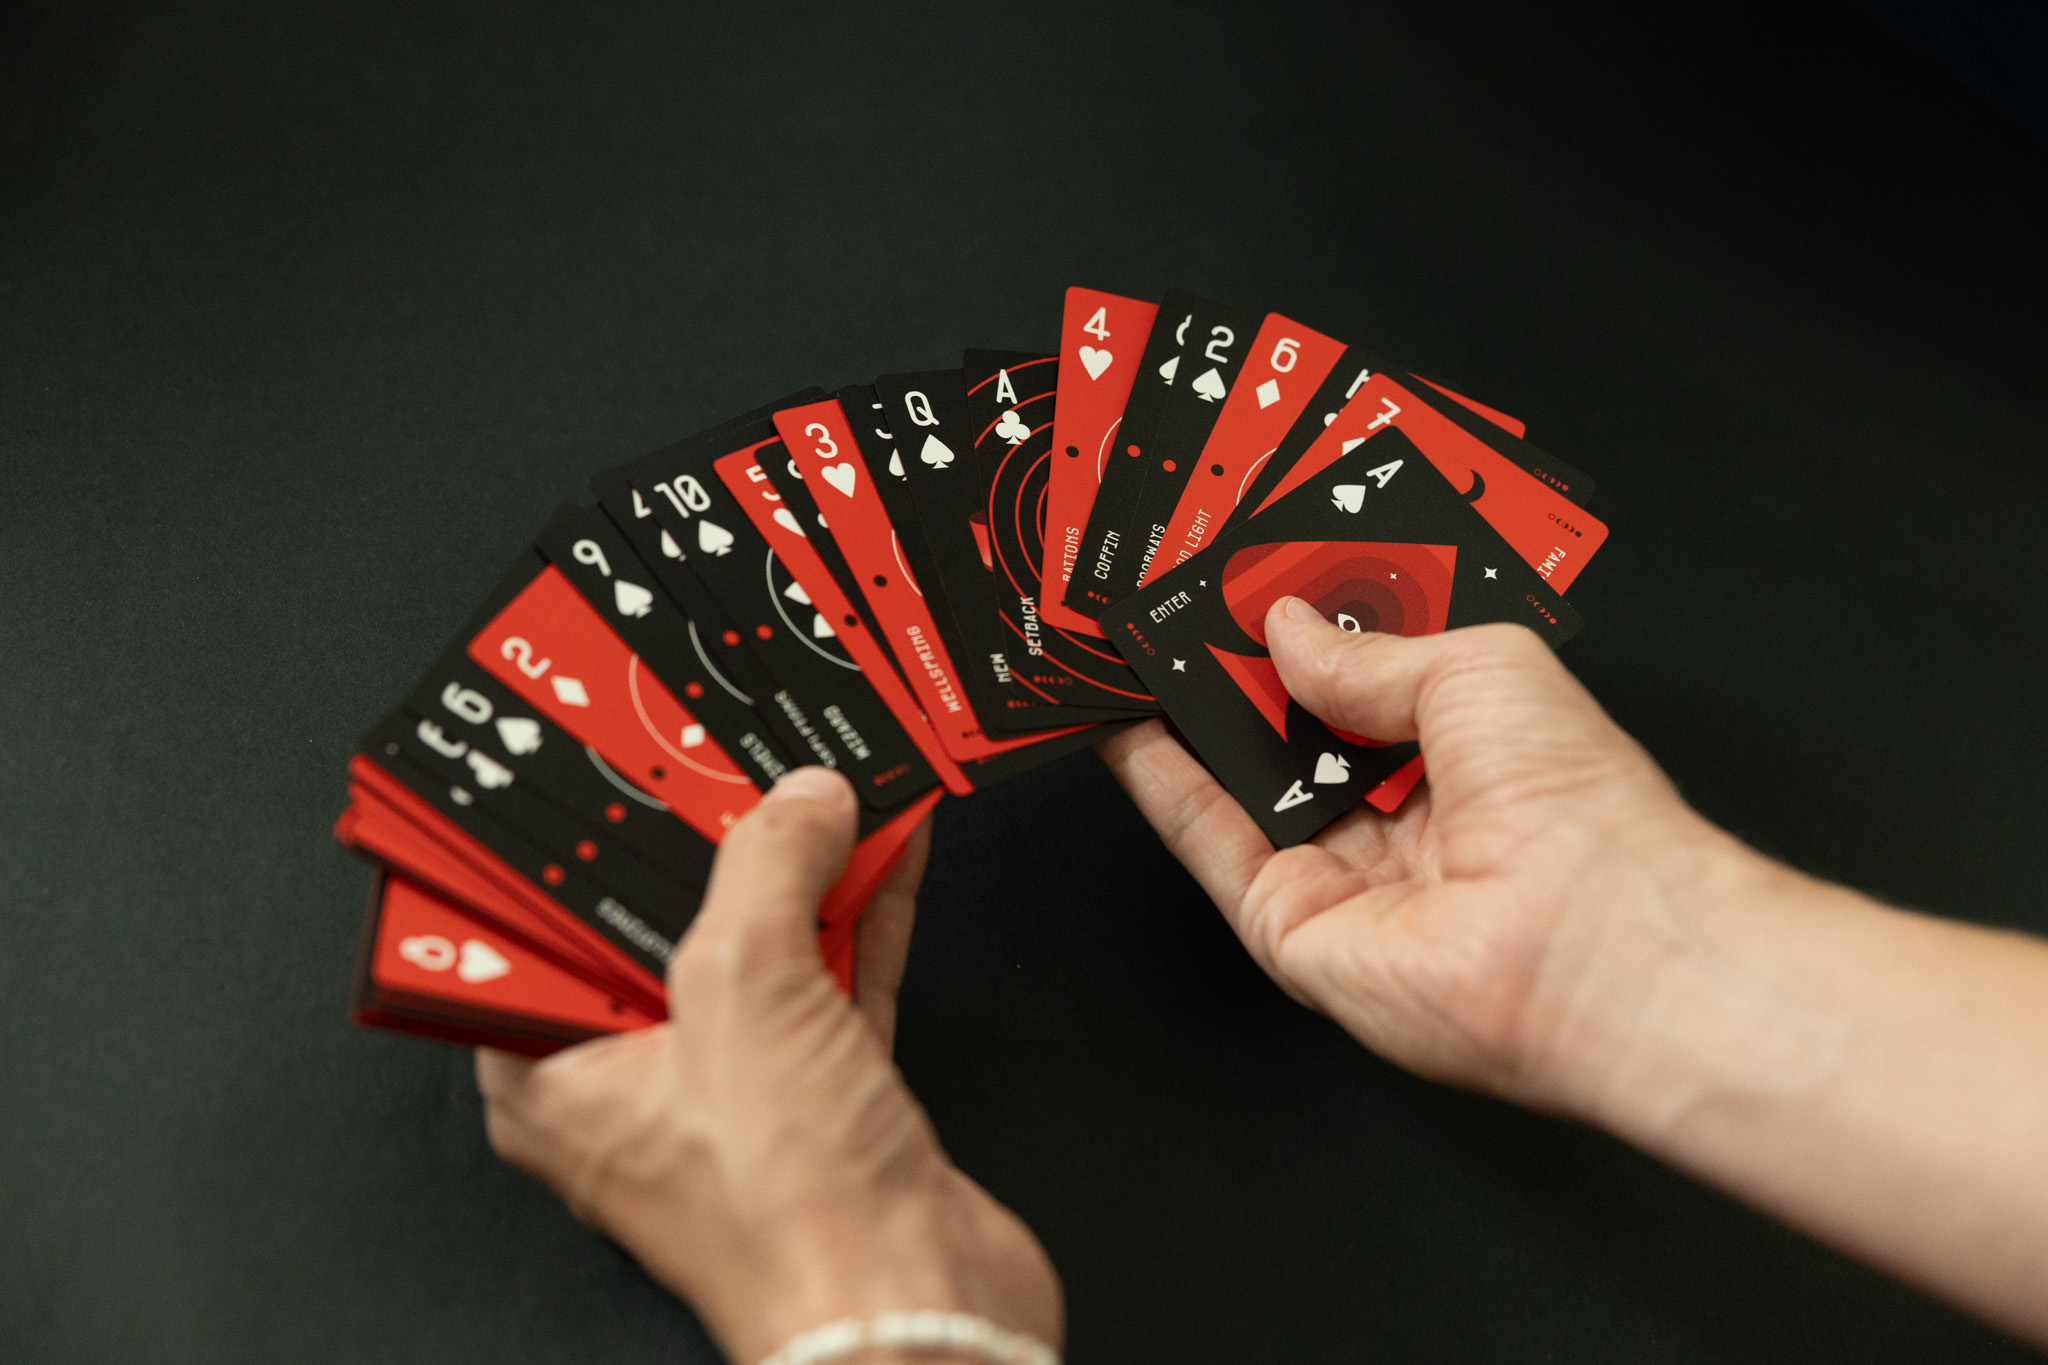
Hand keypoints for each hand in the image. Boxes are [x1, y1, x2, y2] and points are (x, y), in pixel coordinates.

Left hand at [475, 769, 1061, 1364]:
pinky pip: (839, 971)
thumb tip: (796, 801)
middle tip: (720, 754)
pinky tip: (886, 839)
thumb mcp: (745, 986)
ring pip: (763, 943)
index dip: (569, 846)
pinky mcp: (830, 1091)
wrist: (918, 1306)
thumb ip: (765, 867)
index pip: (537, 932)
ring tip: (819, 775)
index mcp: (560, 1075)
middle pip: (662, 925)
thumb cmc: (789, 1216)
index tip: (595, 767)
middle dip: (705, 838)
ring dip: (802, 861)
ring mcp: (742, 1088)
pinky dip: (863, 907)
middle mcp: (642, 1084)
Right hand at [1099, 597, 1746, 1110]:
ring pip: (1246, 781)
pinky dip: (1163, 782)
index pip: (1378, 672)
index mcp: (1476, 749)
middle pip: (1303, 726)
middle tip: (1184, 600)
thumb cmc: (1577, 805)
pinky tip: (1128, 723)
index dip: (1320, 620)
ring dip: (1191, 715)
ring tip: (1136, 640)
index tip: (1258, 571)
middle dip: (1244, 664)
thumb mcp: (1478, 668)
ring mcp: (1347, 872)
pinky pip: (1212, 841)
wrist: (1583, 942)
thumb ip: (1368, 650)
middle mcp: (1411, 813)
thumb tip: (1288, 625)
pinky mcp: (1290, 922)